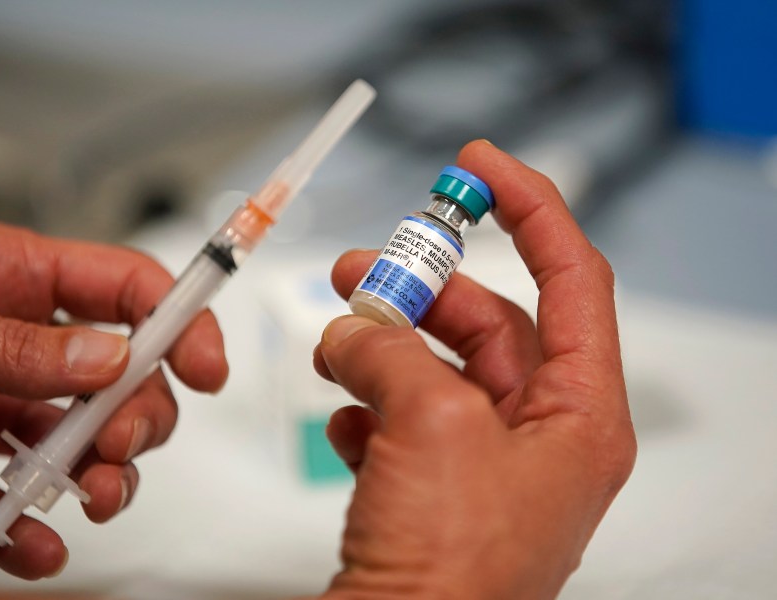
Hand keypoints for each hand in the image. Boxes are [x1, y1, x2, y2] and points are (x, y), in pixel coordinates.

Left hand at [0, 220, 227, 578]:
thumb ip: (12, 345)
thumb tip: (107, 359)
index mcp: (5, 279)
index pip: (121, 287)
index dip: (176, 319)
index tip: (205, 365)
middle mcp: (9, 347)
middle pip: (120, 377)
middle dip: (138, 414)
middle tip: (119, 444)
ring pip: (81, 446)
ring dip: (102, 478)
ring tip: (91, 499)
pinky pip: (12, 508)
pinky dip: (31, 537)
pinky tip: (33, 546)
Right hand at [313, 141, 635, 598]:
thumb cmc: (451, 574)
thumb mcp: (432, 426)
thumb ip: (393, 352)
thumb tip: (353, 330)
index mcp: (579, 418)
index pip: (574, 280)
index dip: (532, 209)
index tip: (482, 168)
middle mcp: (540, 440)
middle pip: (490, 324)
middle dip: (424, 287)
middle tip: (364, 266)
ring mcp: (484, 467)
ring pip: (437, 370)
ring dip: (381, 346)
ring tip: (334, 340)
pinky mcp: (434, 492)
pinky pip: (404, 421)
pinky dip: (367, 406)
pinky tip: (343, 418)